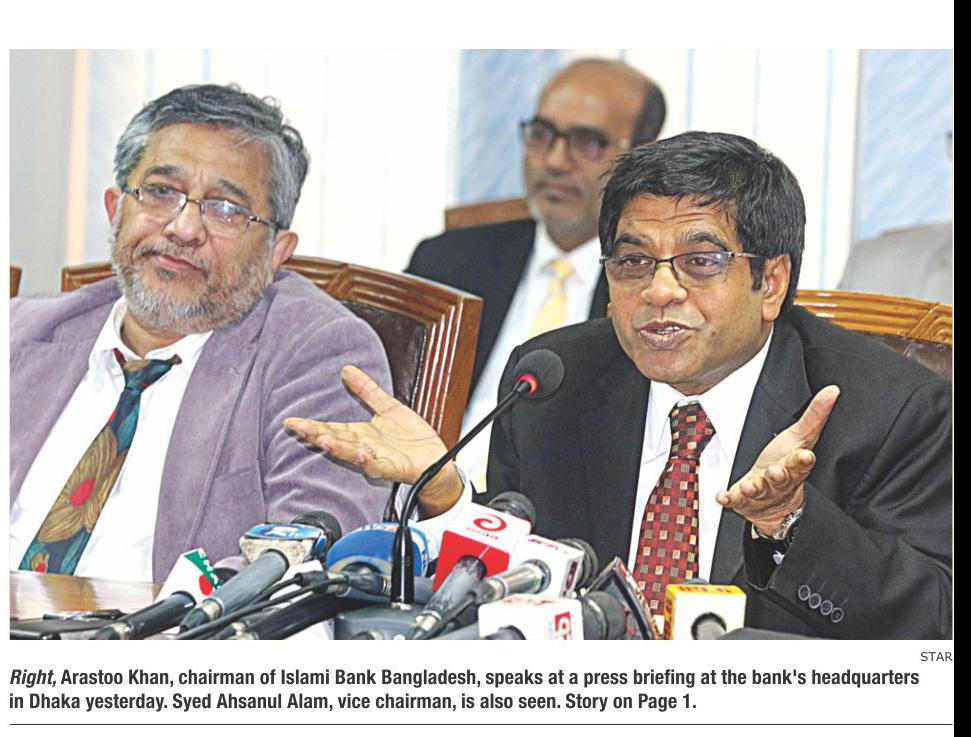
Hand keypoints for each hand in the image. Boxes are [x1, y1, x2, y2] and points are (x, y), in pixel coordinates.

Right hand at [284, 365, 462, 515]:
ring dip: (338, 448)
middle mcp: (366, 447)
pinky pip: (380, 466)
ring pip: (353, 454)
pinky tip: (361, 453)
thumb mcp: (388, 407)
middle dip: (317, 435)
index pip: (332, 428)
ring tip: (323, 439)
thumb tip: (347, 370)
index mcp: (363, 434)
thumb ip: (367, 390)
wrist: (438, 460)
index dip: (312, 425)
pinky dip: (369, 461)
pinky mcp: (395, 467)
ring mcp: (379, 458)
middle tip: (298, 428)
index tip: (291, 420)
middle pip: (337, 440)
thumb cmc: (412, 439)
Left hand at [716, 385, 839, 533]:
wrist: (776, 505)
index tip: (805, 455)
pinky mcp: (744, 500)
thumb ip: (815, 415)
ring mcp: (762, 492)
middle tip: (776, 470)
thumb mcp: (800, 438)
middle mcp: (780, 482)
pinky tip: (723, 496)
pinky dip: (730, 499)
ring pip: (759, 490)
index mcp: (794, 467)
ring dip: (754, 488)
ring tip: (749, 485)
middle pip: (781, 478)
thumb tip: (832, 390)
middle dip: (779, 475)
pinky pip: (736, 501)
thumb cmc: (786, 465)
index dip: (803, 460)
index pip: (801, 463)